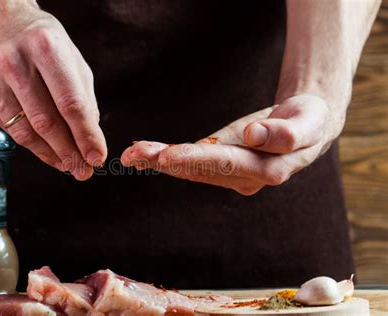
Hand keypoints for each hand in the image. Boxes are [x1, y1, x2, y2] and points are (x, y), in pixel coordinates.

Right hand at [0, 1, 106, 179]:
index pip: (70, 102)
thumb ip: (83, 97)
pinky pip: (12, 131)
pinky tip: (49, 154)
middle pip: (47, 121)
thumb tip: (91, 139)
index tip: (97, 156)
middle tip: (84, 170)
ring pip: (27, 132)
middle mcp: (15, 62)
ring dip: (52, 155)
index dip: (85, 135)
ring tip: (69, 166)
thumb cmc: (43, 44)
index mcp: (46, 48)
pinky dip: (34, 148)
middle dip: (70, 152)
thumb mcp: (71, 59)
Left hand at [121, 94, 337, 194]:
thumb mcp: (309, 121)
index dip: (196, 159)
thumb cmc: (309, 120)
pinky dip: (167, 159)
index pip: (227, 164)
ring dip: (159, 162)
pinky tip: (143, 156)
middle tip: (133, 154)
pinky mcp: (223, 167)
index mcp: (268, 170)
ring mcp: (232, 176)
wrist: (305, 124)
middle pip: (201, 170)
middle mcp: (246, 179)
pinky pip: (192, 164)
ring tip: (130, 154)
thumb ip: (286, 133)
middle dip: (166, 161)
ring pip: (191, 170)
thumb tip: (253, 136)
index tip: (166, 156)